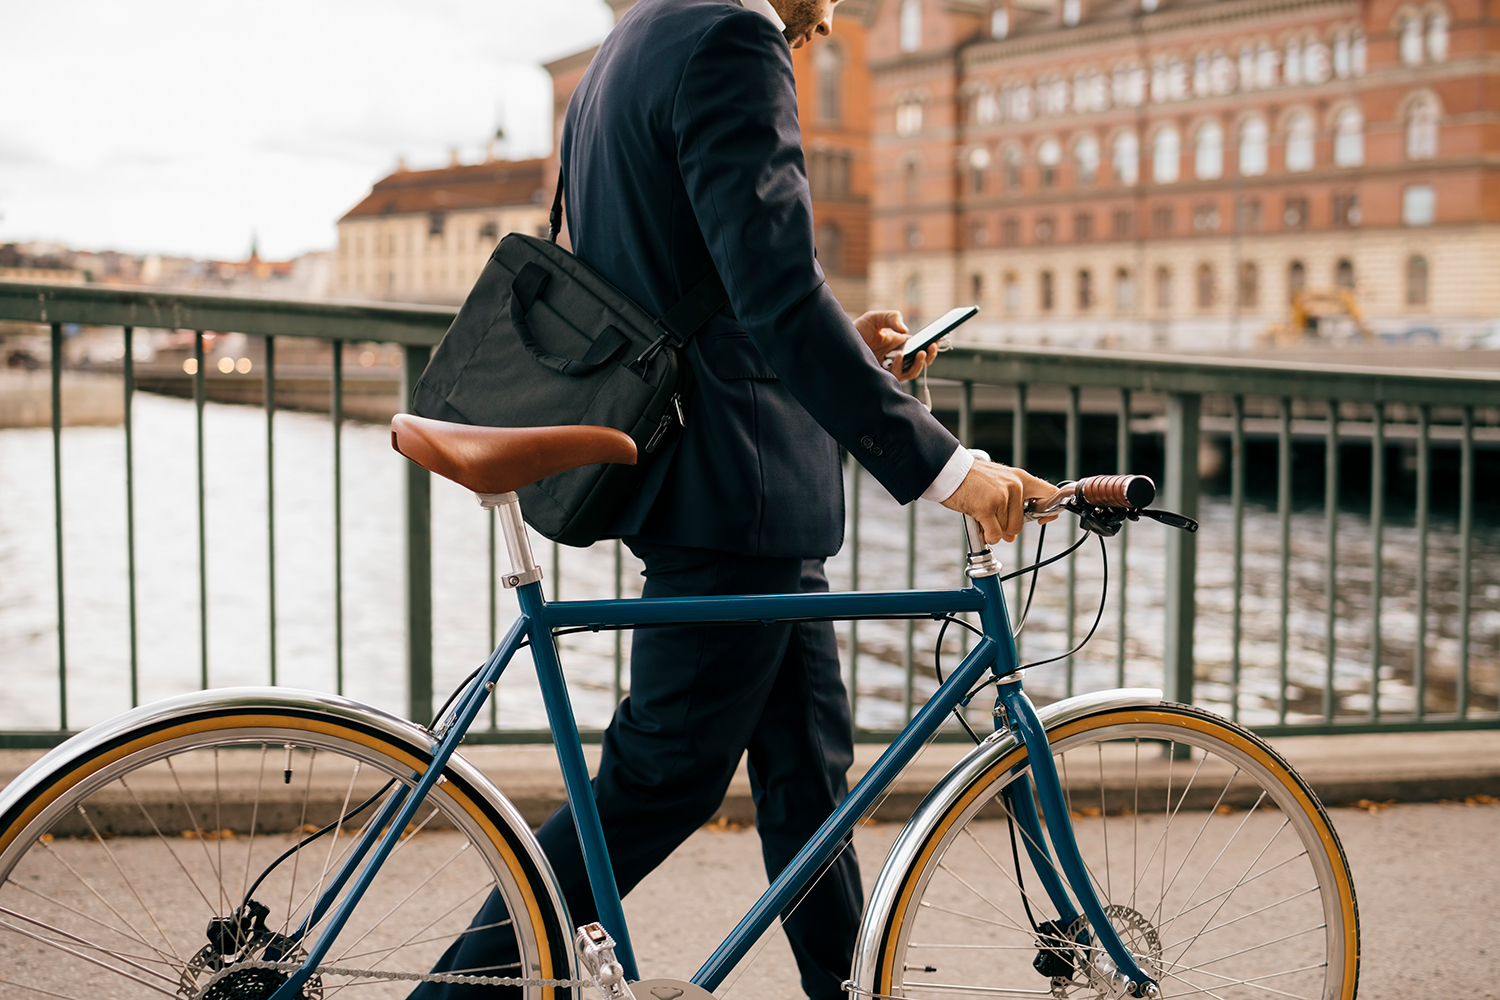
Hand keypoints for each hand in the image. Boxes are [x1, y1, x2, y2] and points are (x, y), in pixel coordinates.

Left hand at [854, 309, 936, 382]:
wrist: (840, 342)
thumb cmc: (859, 330)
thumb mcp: (876, 317)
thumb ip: (892, 317)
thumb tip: (905, 331)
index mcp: (901, 344)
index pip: (921, 348)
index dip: (931, 347)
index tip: (936, 342)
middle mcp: (898, 358)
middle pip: (920, 363)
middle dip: (928, 357)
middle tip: (930, 348)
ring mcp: (890, 369)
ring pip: (911, 373)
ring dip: (918, 365)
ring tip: (919, 353)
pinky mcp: (881, 377)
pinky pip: (895, 377)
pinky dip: (900, 368)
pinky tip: (899, 357)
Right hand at [941, 459, 1057, 544]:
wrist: (949, 469)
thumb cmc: (971, 478)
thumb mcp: (998, 481)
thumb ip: (1011, 503)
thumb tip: (1012, 534)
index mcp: (1021, 478)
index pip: (1050, 494)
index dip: (1050, 511)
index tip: (1042, 519)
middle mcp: (1015, 486)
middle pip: (1020, 524)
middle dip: (1006, 528)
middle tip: (992, 519)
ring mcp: (1001, 497)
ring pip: (1006, 531)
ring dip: (993, 530)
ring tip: (981, 515)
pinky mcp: (987, 508)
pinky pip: (994, 535)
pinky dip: (987, 536)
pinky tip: (980, 526)